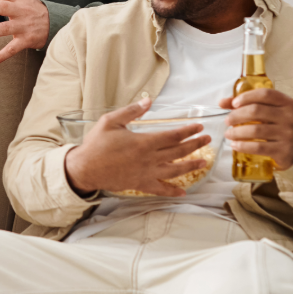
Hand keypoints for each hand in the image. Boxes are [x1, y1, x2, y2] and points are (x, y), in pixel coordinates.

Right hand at [64, 99, 211, 196]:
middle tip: (207, 139)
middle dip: (195, 145)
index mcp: (144, 142)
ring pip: (175, 170)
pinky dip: (172, 191)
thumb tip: (148, 101)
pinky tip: (183, 192)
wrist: (86, 168)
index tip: (198, 127)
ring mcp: (146, 173)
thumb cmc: (96, 144)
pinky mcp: (140, 184)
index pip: (173, 136)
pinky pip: (160, 188)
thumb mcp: (110, 121)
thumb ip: (131, 111)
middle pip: (178, 152)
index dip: (187, 131)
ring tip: (204, 162)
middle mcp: (149, 158)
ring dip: (191, 165)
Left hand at [219, 89, 292, 171]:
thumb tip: (222, 102)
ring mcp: (288, 134)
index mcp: (285, 103)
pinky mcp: (284, 151)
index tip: (233, 103)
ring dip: (237, 132)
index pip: (265, 94)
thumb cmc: (277, 126)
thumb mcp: (266, 112)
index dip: (247, 97)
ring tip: (228, 134)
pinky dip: (243, 146)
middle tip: (227, 121)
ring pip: (256, 130)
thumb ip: (245, 104)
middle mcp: (289, 117)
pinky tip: (235, 145)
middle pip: (257, 111)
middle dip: (237, 116)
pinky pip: (259, 147)